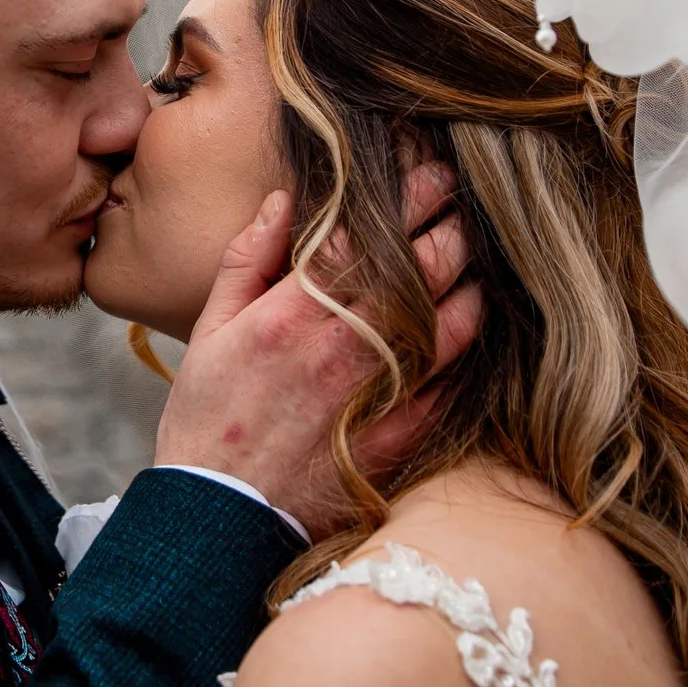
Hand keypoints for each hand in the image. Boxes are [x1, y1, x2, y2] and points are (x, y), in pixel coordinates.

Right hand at [152, 166, 484, 540]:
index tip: (432, 170)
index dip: (405, 197)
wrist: (216, 516)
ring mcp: (373, 394)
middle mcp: (340, 348)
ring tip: (480, 259)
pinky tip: (476, 330)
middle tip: (467, 203)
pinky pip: (448, 389)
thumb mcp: (208, 331)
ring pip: (446, 325)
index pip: (362, 236)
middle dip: (449, 228)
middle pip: (416, 272)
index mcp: (291, 314)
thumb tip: (281, 201)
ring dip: (469, 284)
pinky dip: (467, 355)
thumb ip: (245, 261)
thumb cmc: (207, 421)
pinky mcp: (395, 439)